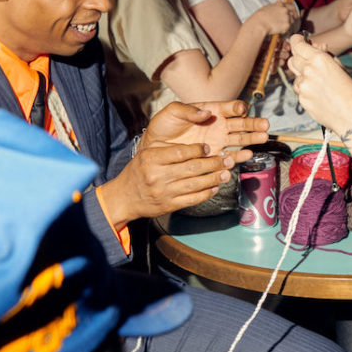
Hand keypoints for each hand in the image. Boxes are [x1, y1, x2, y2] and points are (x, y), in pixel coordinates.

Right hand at [98, 140, 232, 226]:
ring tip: (225, 173)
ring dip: (213, 179)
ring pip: (194, 184)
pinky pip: (191, 199)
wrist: (124, 197)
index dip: (198, 150)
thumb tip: (196, 146)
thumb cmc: (138, 171)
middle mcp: (157, 175)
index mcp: (151, 159)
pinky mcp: (168, 205)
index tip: (208, 148)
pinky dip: (206, 194)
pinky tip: (215, 188)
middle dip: (213, 164)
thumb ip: (167, 148)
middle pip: (191, 168)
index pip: (180, 152)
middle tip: (226, 159)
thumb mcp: (146, 154)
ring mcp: (163, 192)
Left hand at [143, 99, 268, 158]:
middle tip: (265, 125)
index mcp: (211, 110)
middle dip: (253, 124)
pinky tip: (247, 154)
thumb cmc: (163, 126)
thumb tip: (206, 113)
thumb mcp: (172, 112)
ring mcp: (217, 141)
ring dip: (252, 139)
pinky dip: (238, 156)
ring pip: (239, 139)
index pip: (230, 108)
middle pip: (241, 123)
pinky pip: (229, 156)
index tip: (241, 109)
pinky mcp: (213, 157)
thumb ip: (187, 110)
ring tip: (263, 138)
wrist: (154, 147)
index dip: (237, 107)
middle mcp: (218, 125)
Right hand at [250, 0, 298, 37]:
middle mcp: (285, 10)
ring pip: (291, 23)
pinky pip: (287, 29)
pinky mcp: (287, 26)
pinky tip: (276, 31)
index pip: (291, 6)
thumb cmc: (260, 16)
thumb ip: (276, 4)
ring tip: (278, 28)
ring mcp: (287, 18)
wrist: (259, 24)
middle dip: (292, 19)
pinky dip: (283, 31)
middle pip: (292, 15)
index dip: (293, 11)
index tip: (294, 14)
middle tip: (289, 24)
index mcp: (280, 5)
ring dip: (287, 25)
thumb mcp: (268, 7)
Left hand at [284, 34, 351, 136]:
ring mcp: (303, 86)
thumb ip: (325, 55)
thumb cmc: (351, 91)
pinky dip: (306, 91)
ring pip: (295, 77)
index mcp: (319, 59)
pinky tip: (319, 96)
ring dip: (303, 77)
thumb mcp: (339, 68)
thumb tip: (315, 45)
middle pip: (292, 59)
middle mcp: (308, 70)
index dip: (296, 41)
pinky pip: (299, 91)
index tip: (297, 41)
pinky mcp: (302, 100)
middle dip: (298, 59)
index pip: (297, 45)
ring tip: (320, 85)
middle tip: (308, 63)